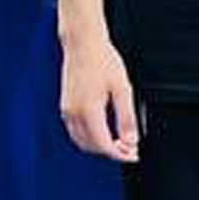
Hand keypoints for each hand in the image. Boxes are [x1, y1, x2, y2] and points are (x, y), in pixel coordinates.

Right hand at [59, 34, 138, 161]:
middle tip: (129, 150)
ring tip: (119, 142)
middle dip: (111, 152)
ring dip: (99, 146)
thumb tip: (132, 140)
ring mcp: (66, 110)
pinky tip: (104, 131)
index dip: (120, 154)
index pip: (104, 145)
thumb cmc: (102, 61)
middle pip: (91, 146)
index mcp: (88, 111)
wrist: (83, 44)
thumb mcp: (123, 89)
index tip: (133, 155)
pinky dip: (90, 137)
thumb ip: (126, 118)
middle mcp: (73, 113)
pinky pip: (75, 130)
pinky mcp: (65, 105)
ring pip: (81, 141)